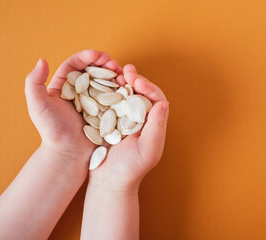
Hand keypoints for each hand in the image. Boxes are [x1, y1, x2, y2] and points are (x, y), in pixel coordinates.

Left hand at [25, 49, 121, 159]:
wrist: (68, 154)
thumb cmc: (51, 131)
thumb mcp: (37, 106)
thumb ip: (34, 82)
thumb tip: (41, 60)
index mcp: (64, 86)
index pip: (75, 65)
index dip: (86, 56)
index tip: (97, 54)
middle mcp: (80, 92)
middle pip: (93, 71)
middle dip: (104, 63)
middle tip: (112, 62)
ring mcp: (94, 102)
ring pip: (105, 82)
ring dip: (114, 74)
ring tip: (121, 72)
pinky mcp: (105, 112)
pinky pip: (114, 97)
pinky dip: (121, 89)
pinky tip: (126, 85)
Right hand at [89, 64, 168, 190]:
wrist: (109, 181)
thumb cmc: (131, 169)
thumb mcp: (148, 150)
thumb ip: (157, 127)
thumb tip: (163, 103)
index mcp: (152, 123)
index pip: (156, 99)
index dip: (149, 87)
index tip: (138, 81)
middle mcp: (140, 118)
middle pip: (141, 93)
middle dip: (135, 79)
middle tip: (127, 70)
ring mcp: (124, 118)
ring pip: (125, 94)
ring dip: (121, 82)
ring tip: (116, 71)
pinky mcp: (108, 120)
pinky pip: (110, 101)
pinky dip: (107, 91)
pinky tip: (102, 83)